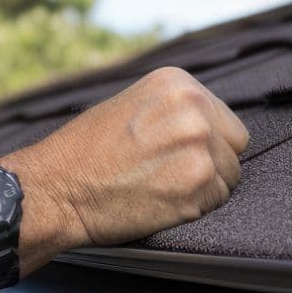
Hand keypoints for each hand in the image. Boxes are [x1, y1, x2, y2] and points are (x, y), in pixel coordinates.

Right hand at [3, 67, 249, 250]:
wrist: (57, 188)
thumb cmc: (85, 152)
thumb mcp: (131, 105)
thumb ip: (174, 109)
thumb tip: (210, 125)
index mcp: (178, 84)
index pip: (223, 117)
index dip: (205, 139)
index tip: (177, 152)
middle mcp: (194, 112)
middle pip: (234, 145)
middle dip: (211, 161)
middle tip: (171, 171)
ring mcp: (198, 151)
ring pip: (228, 176)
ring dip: (203, 187)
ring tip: (162, 185)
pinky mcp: (195, 188)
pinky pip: (216, 202)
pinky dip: (194, 208)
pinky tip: (161, 200)